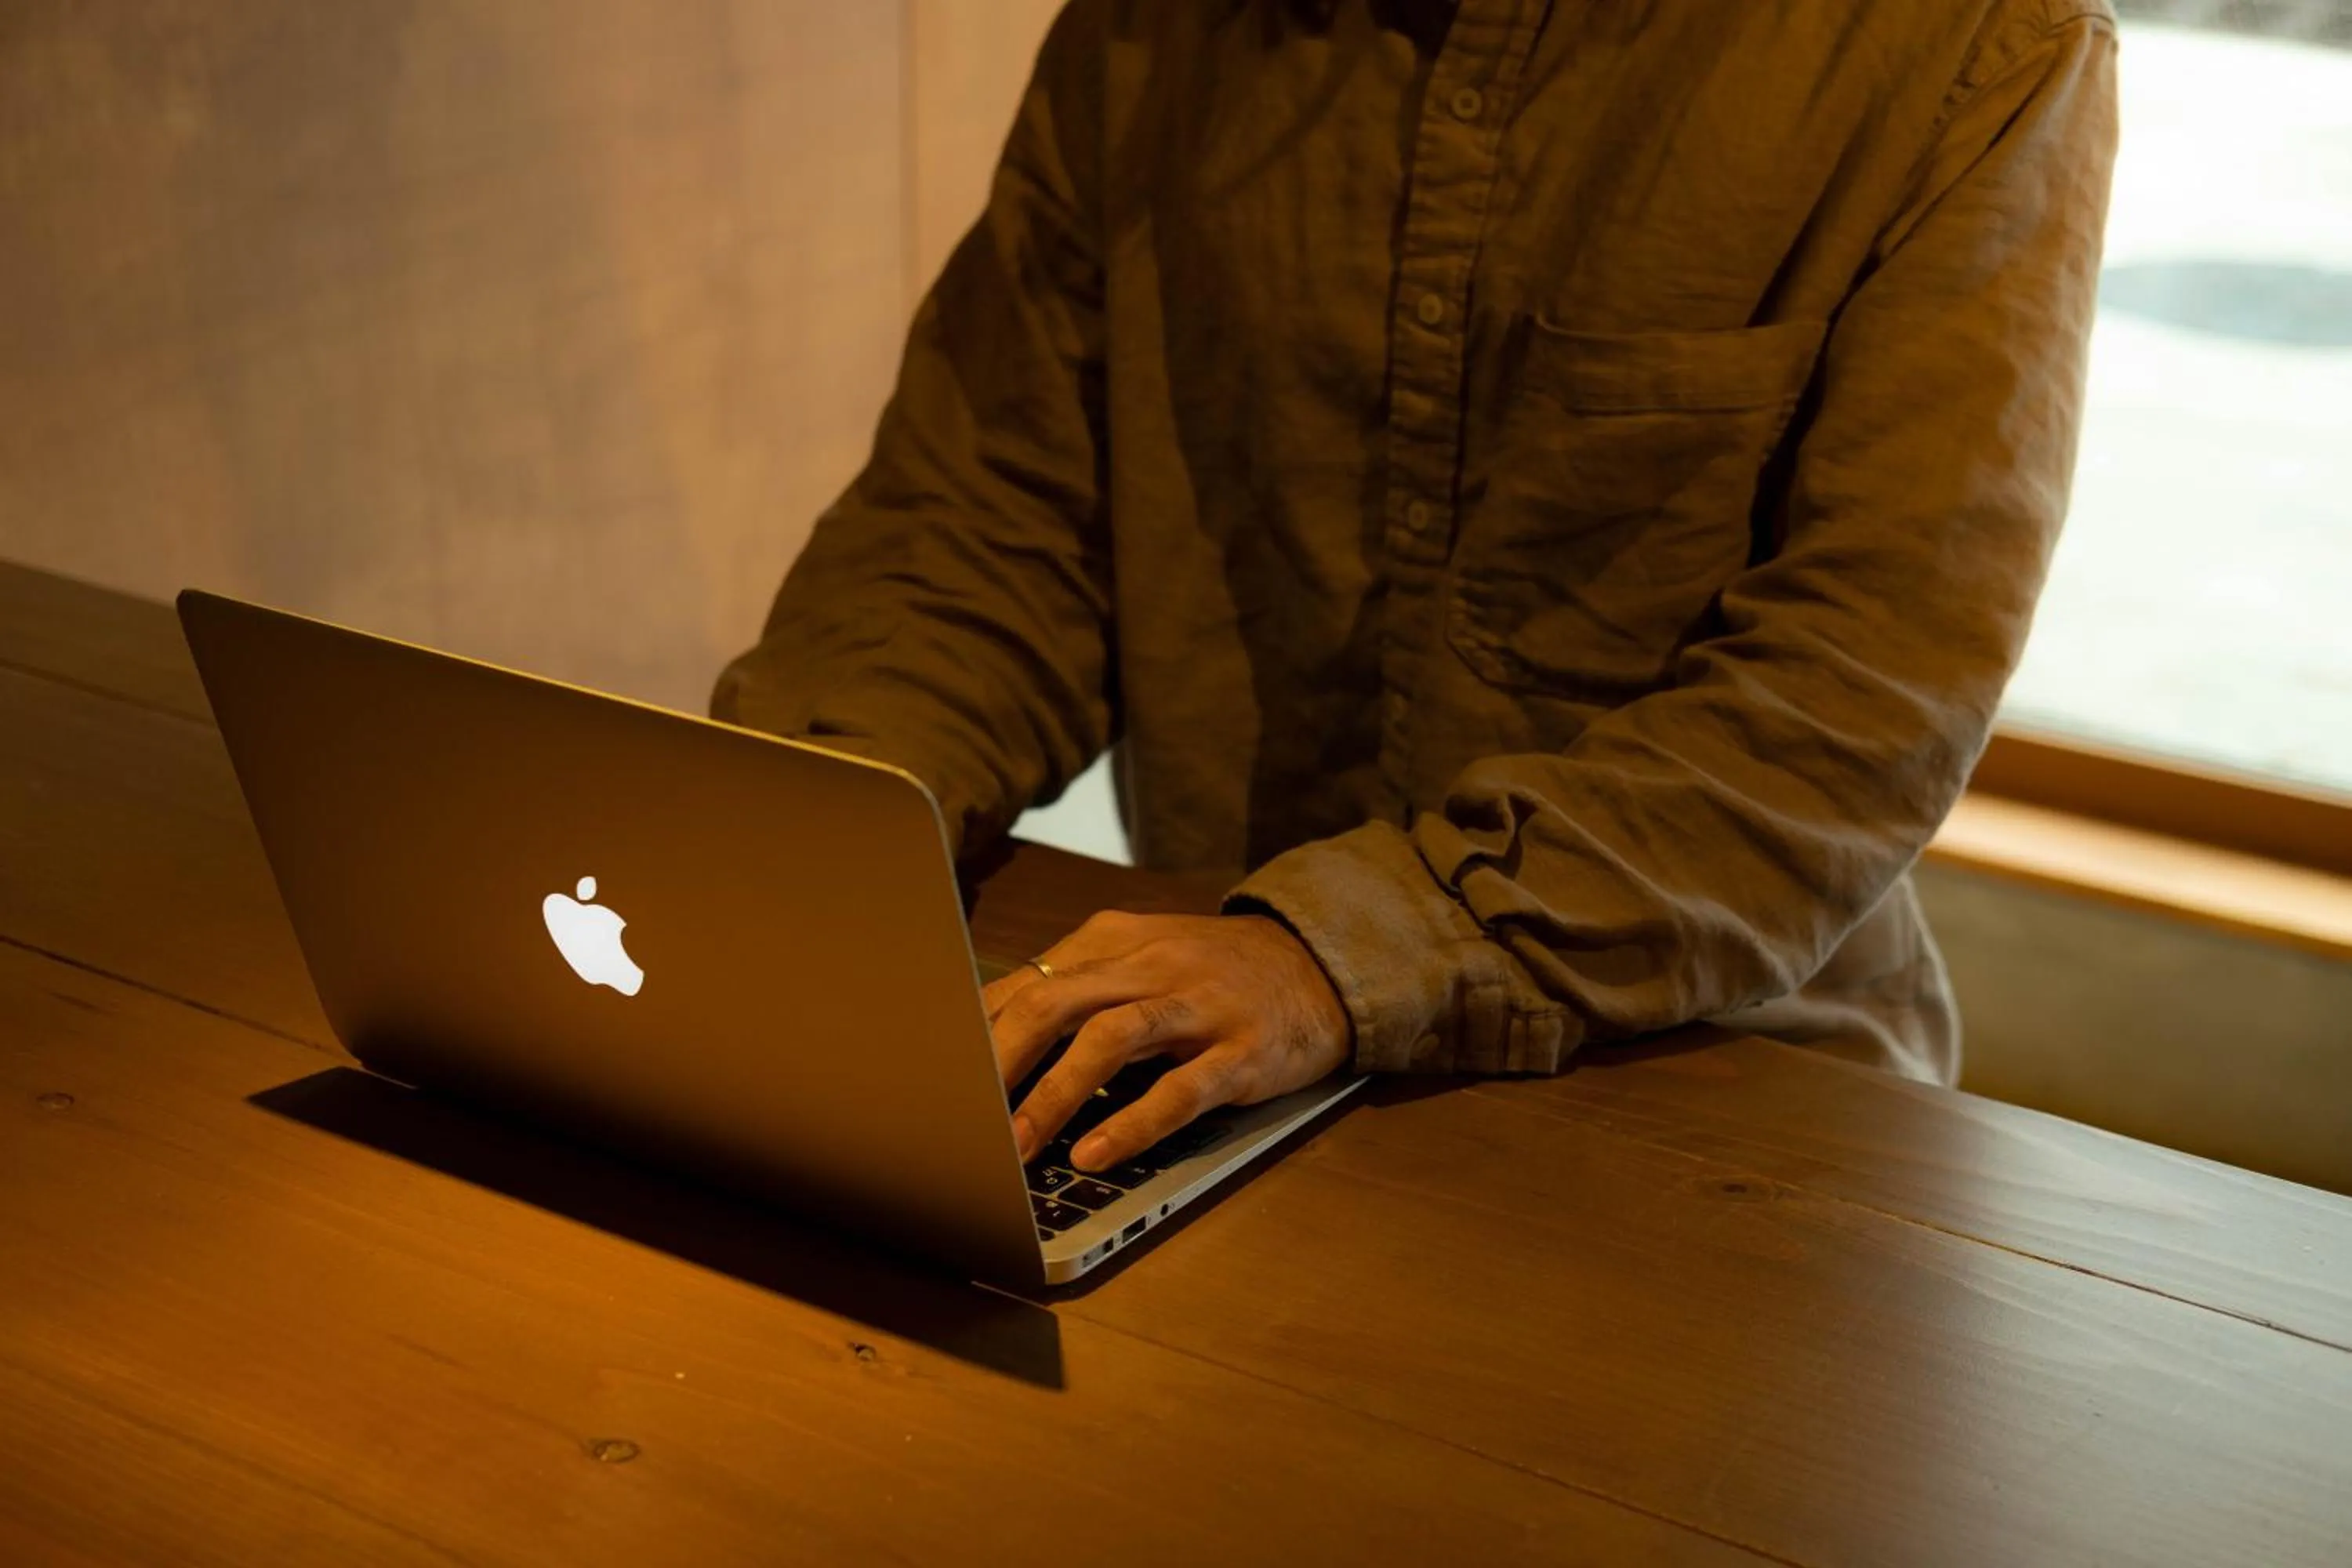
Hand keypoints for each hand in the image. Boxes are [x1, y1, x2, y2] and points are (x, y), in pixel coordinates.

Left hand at [983, 910, 1352, 1172]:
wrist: (1318, 965)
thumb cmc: (1212, 974)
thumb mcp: (1140, 961)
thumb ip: (1075, 990)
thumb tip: (987, 1037)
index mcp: (1114, 941)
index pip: (1027, 984)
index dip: (976, 1035)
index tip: (937, 1080)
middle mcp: (1150, 965)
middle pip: (1055, 1002)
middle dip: (999, 1062)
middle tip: (958, 1117)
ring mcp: (1198, 1006)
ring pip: (1111, 1039)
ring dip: (1055, 1095)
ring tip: (1017, 1148)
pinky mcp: (1241, 1052)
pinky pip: (1181, 1089)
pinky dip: (1135, 1122)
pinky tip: (1099, 1153)